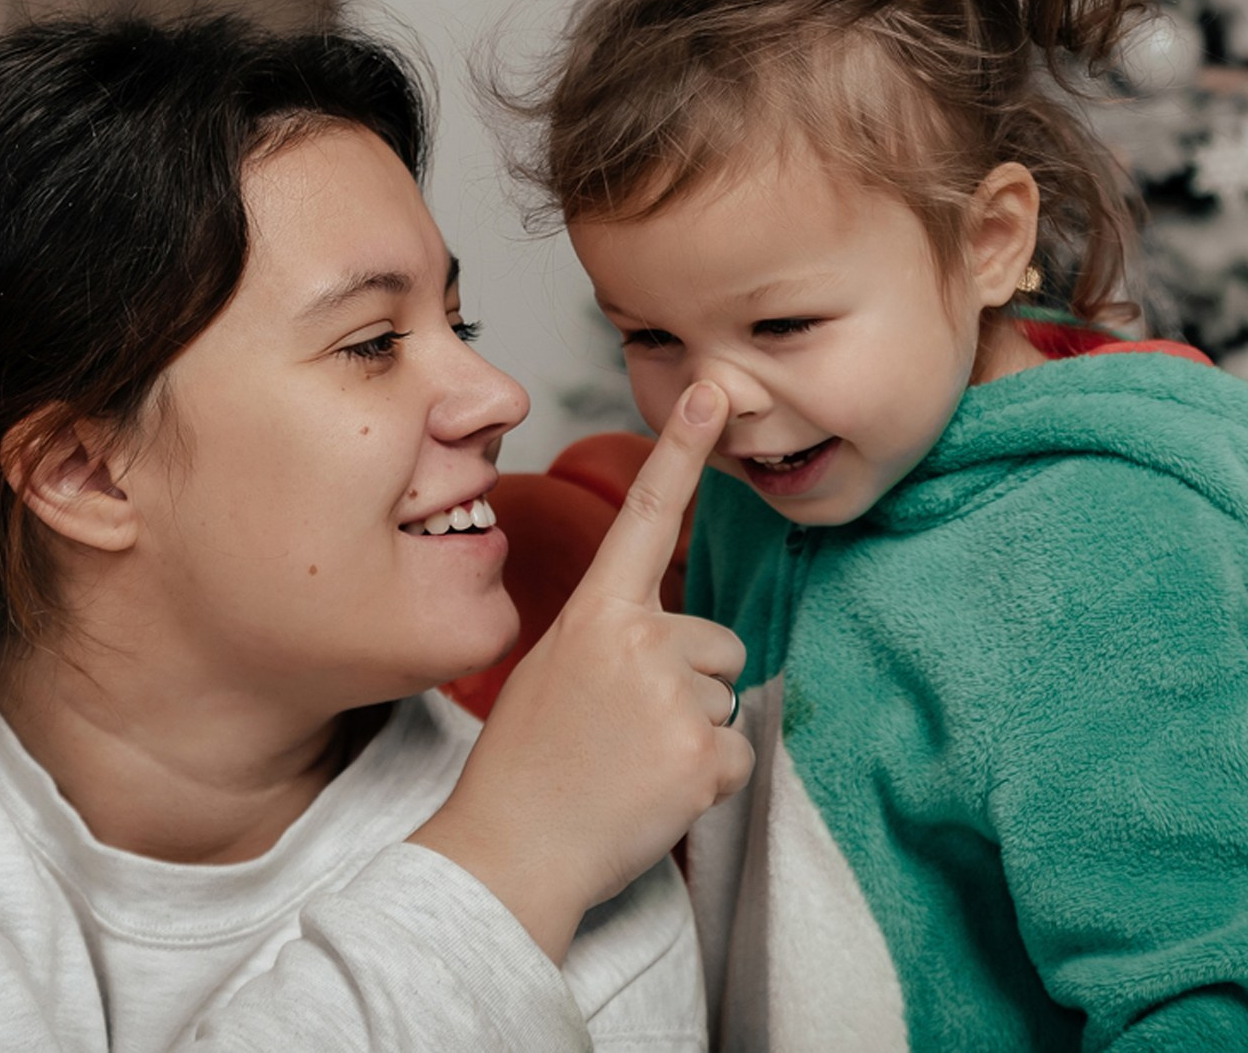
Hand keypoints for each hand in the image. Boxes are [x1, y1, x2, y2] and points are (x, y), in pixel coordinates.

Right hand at [410, 382, 752, 961]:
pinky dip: (708, 783)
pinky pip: (738, 755)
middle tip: (624, 733)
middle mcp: (639, 642)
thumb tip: (683, 647)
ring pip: (728, 697)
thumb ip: (618, 638)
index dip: (684, 450)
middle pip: (717, 641)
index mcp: (595, 615)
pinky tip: (653, 795)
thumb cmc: (527, 768)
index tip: (720, 392)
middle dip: (689, 685)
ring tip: (631, 765)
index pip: (645, 516)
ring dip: (695, 734)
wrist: (509, 855)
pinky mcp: (702, 756)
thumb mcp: (556, 670)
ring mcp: (674, 698)